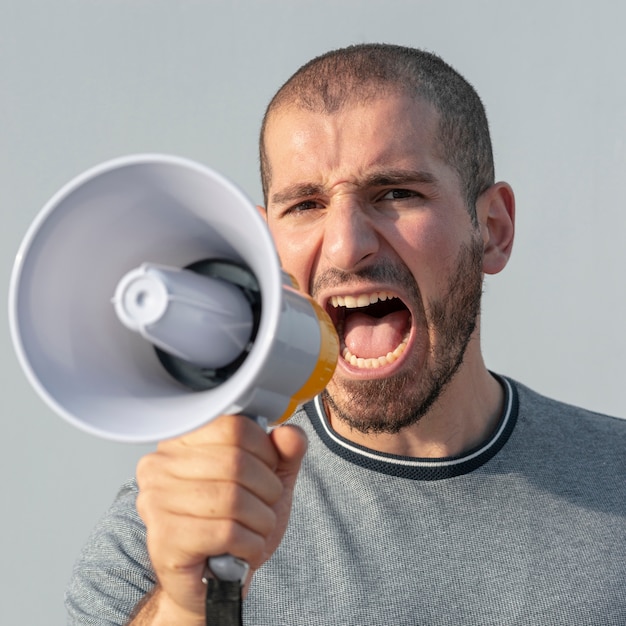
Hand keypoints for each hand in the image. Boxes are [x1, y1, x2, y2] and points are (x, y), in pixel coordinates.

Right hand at [135, 414, 307, 620]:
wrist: (211, 581)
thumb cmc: (234, 525)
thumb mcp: (268, 481)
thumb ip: (284, 452)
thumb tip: (290, 434)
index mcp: (182, 441)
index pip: (232, 426)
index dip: (264, 449)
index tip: (267, 469)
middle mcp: (160, 466)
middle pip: (235, 461)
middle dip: (267, 488)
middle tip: (266, 505)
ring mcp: (157, 502)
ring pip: (232, 498)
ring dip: (261, 519)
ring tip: (257, 529)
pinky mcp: (165, 540)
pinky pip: (226, 532)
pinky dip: (250, 544)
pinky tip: (245, 549)